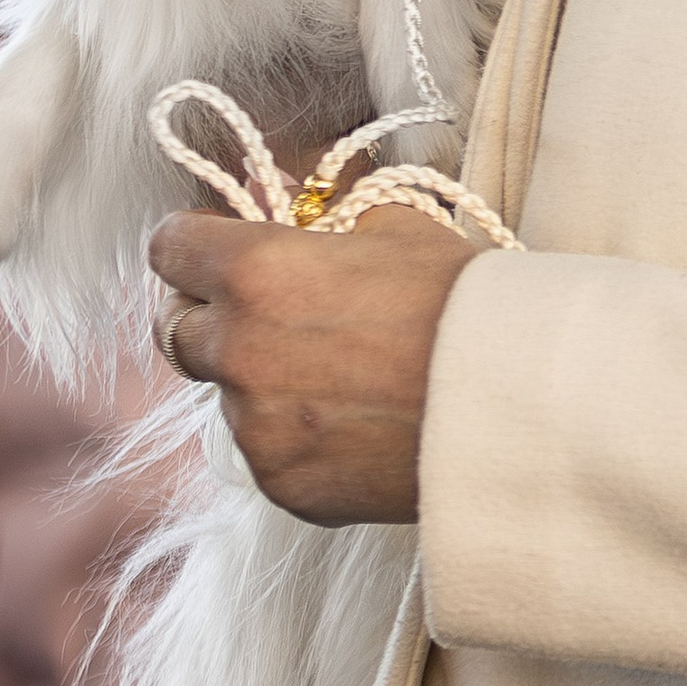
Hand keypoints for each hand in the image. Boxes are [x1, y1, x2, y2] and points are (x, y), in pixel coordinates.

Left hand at [149, 208, 480, 524]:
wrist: (518, 403)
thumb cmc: (465, 304)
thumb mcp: (396, 227)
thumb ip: (321, 216)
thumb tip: (281, 200)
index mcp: (257, 273)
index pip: (168, 248)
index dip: (192, 244)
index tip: (213, 250)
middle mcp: (239, 351)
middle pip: (175, 332)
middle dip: (208, 317)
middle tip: (262, 315)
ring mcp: (256, 427)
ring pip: (227, 397)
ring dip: (260, 382)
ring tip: (340, 379)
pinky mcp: (284, 485)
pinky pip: (269, 453)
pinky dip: (297, 438)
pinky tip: (357, 425)